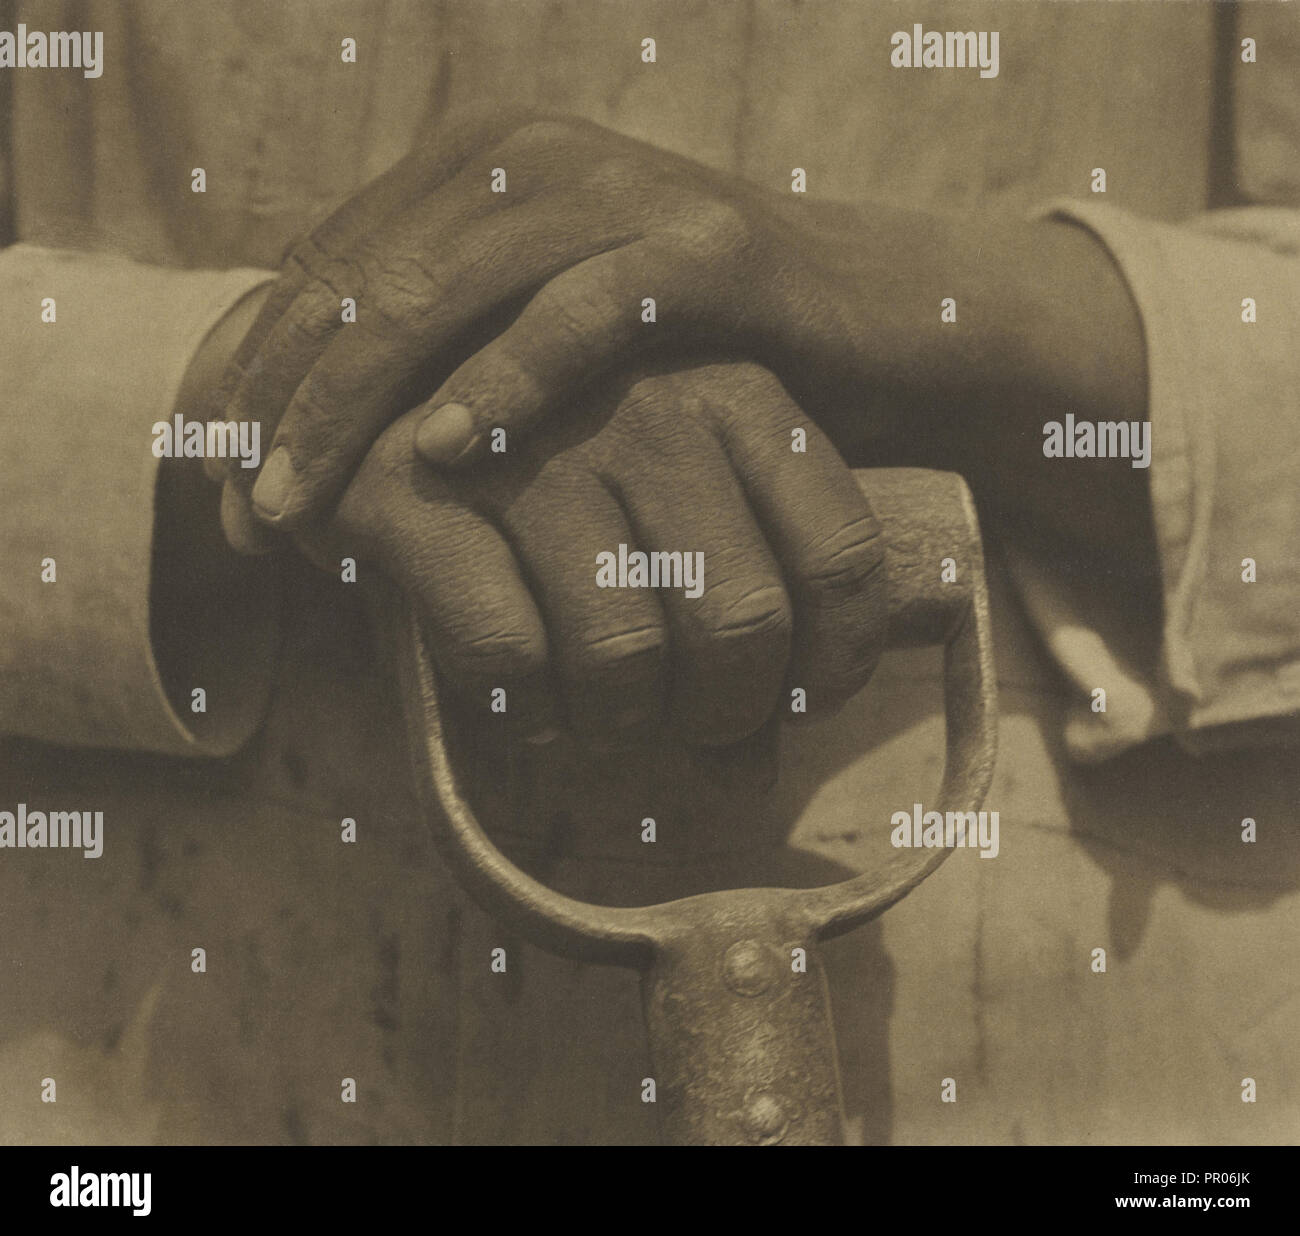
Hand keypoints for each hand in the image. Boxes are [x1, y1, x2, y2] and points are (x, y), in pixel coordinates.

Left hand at [210, 108, 910, 543]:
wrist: (870, 329)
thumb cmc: (693, 360)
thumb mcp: (549, 351)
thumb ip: (448, 358)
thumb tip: (331, 441)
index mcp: (478, 169)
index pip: (326, 273)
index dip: (259, 381)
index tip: (223, 490)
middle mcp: (531, 157)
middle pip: (361, 281)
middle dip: (283, 408)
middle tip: (243, 520)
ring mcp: (614, 189)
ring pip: (442, 293)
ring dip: (356, 407)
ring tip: (301, 509)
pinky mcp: (699, 245)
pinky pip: (578, 314)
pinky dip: (506, 382)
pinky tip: (444, 453)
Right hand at [290, 362, 887, 747]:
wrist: (366, 393)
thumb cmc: (557, 472)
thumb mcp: (673, 493)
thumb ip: (740, 590)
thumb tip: (755, 769)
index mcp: (734, 390)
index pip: (840, 555)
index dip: (832, 663)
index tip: (794, 704)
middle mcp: (644, 400)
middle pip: (740, 622)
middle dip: (721, 714)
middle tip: (685, 723)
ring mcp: (530, 441)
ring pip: (622, 651)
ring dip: (618, 721)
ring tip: (598, 713)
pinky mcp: (418, 490)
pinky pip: (506, 653)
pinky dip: (523, 708)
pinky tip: (522, 701)